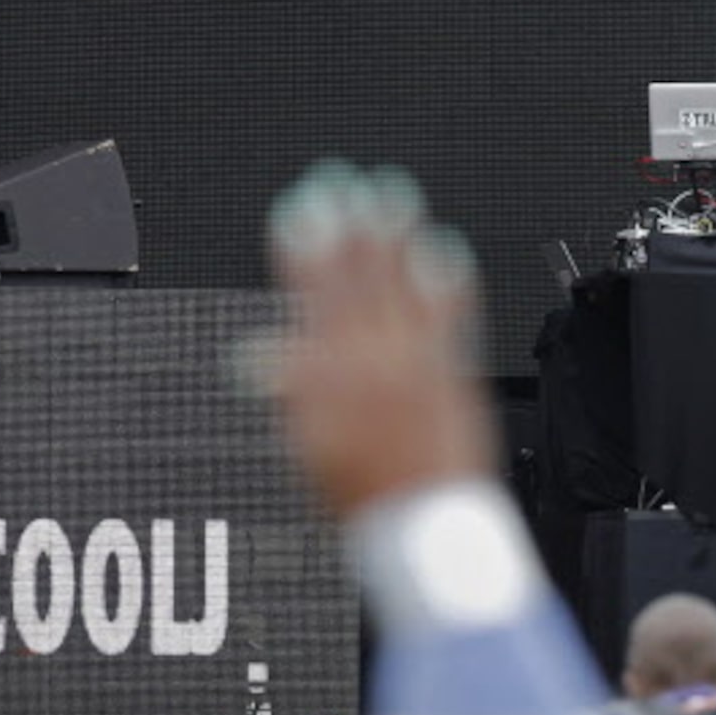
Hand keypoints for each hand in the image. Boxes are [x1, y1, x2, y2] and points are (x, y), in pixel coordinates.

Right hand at [266, 163, 494, 517]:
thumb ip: (292, 395)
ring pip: (401, 291)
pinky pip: (451, 320)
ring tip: (391, 198)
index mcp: (327, 380)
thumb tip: (260, 357)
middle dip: (348, 232)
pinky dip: (447, 284)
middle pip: (356, 285)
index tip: (299, 212)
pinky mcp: (455, 377)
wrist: (424, 530)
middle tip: (344, 184)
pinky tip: (445, 251)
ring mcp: (416, 368)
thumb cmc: (365, 497)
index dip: (304, 253)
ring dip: (394, 241)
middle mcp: (371, 365)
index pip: (310, 300)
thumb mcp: (308, 448)